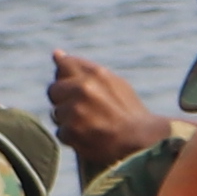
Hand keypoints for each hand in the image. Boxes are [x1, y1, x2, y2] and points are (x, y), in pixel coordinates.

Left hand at [44, 50, 170, 173]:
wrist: (142, 142)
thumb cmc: (129, 111)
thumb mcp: (113, 83)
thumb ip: (83, 68)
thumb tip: (56, 54)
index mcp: (96, 73)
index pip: (64, 64)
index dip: (67, 78)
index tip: (76, 88)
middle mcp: (83, 88)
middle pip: (53, 89)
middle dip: (63, 99)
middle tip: (82, 110)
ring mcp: (76, 110)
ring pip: (56, 113)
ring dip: (68, 120)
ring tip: (90, 125)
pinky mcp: (72, 131)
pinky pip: (60, 132)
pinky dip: (71, 136)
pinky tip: (88, 137)